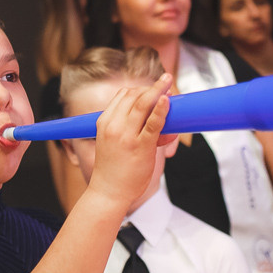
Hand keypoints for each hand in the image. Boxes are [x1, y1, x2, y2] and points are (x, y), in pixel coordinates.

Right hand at [89, 75, 174, 209]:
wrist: (108, 192)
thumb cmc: (113, 169)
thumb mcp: (112, 142)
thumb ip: (131, 129)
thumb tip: (161, 123)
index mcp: (104, 122)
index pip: (123, 95)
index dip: (140, 89)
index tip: (153, 90)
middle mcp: (114, 126)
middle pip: (134, 96)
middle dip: (152, 88)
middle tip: (166, 82)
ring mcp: (126, 136)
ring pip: (143, 104)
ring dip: (158, 90)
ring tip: (168, 81)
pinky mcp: (140, 147)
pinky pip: (153, 124)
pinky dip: (161, 110)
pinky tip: (167, 101)